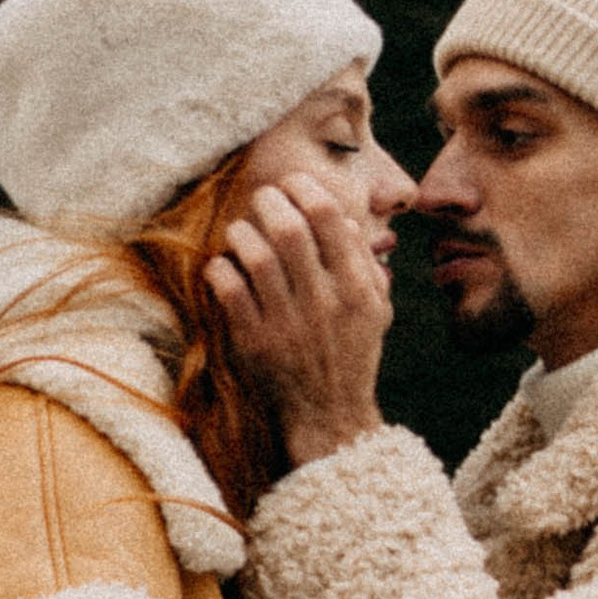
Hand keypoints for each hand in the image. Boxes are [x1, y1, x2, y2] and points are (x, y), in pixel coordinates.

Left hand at [207, 178, 390, 468]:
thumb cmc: (351, 351)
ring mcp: (287, 323)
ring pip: (255, 255)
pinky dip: (221, 269)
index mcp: (356, 288)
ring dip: (242, 233)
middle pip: (288, 228)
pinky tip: (224, 265)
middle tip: (261, 198)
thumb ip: (365, 261)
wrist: (329, 413)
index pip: (329, 217)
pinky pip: (229, 290)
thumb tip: (344, 218)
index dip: (305, 188)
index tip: (292, 184)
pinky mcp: (254, 342)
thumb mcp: (376, 308)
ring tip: (241, 231)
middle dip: (269, 201)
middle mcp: (323, 302)